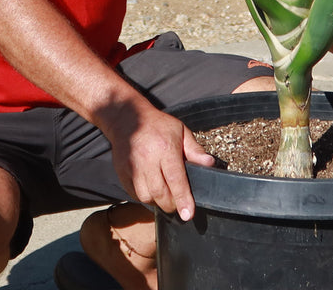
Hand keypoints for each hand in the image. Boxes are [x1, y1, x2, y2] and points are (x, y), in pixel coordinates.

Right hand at [103, 99, 214, 220]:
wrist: (128, 118)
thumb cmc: (158, 126)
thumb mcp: (180, 131)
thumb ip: (195, 150)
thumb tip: (209, 164)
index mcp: (165, 148)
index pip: (176, 179)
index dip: (183, 199)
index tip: (188, 214)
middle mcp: (148, 159)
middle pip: (160, 193)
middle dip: (171, 204)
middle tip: (178, 203)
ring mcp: (133, 167)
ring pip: (146, 197)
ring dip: (157, 201)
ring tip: (164, 193)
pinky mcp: (122, 173)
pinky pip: (134, 194)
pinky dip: (145, 197)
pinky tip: (151, 188)